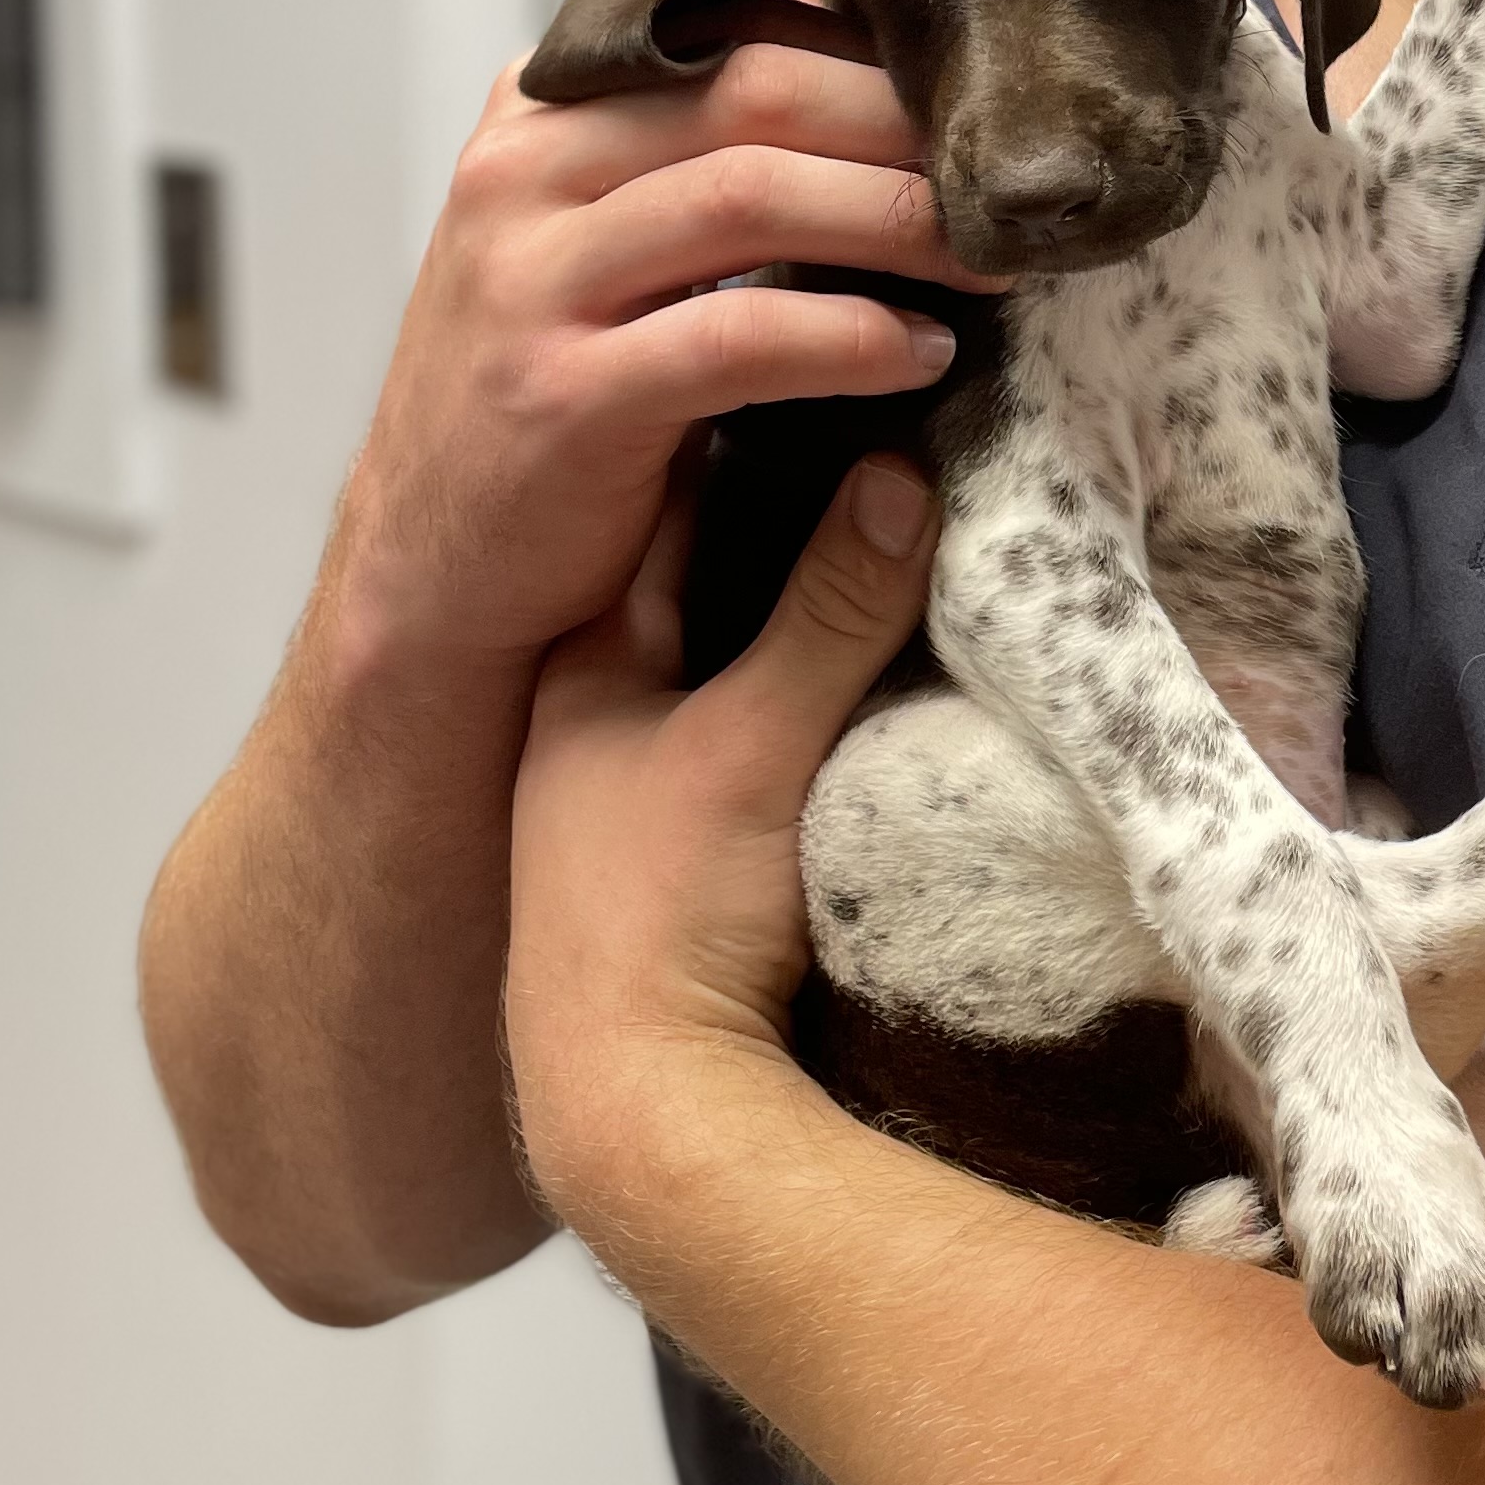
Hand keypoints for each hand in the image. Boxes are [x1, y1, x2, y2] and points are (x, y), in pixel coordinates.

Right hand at [336, 30, 990, 669]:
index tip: (981, 103)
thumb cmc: (560, 393)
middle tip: (1012, 177)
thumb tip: (873, 61)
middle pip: (756, 91)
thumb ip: (704, 152)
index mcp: (544, 111)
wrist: (436, 570)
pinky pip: (733, 336)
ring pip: (750, 195)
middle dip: (906, 128)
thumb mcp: (611, 242)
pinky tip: (920, 354)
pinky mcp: (555, 393)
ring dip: (898, 222)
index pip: (735, 30)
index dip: (875, 58)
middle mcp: (520, 171)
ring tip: (993, 261)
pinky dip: (847, 338)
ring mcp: (526, 279)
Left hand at [505, 452, 939, 1235]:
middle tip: (881, 430)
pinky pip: (760, 738)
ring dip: (803, 613)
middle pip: (696, 581)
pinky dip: (812, 695)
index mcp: (577, 670)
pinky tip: (887, 673)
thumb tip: (905, 474)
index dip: (730, 430)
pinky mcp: (694, 868)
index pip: (654, 507)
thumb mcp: (750, 743)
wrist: (635, 1120)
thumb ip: (831, 611)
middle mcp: (597, 722)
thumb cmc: (653, 924)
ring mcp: (639, 799)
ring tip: (906, 526)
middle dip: (780, 517)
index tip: (815, 363)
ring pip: (729, 664)